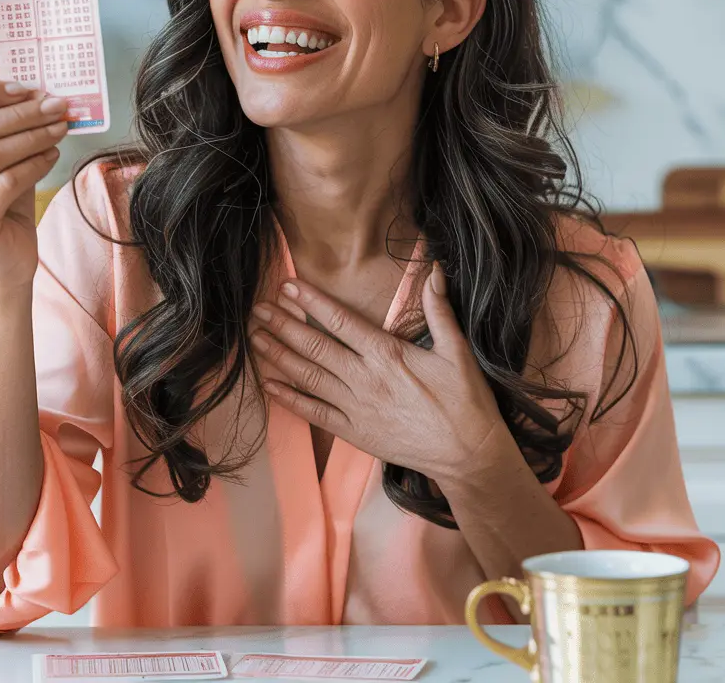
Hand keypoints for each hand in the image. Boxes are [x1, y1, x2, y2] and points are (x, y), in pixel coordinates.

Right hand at [0, 80, 68, 293]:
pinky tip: (53, 155)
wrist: (2, 266)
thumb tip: (36, 94)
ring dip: (32, 136)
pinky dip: (35, 164)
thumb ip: (1, 130)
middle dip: (20, 113)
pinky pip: (6, 182)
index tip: (27, 89)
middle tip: (56, 106)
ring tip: (59, 129)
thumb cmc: (0, 206)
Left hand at [249, 264, 506, 482]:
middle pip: (315, 347)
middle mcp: (366, 379)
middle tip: (257, 309)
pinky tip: (269, 385)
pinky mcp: (354, 432)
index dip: (311, 302)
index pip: (340, 321)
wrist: (469, 455)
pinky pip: (314, 413)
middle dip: (283, 325)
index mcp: (387, 355)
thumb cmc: (465, 401)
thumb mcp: (457, 351)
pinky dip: (290, 399)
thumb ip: (440, 309)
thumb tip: (434, 269)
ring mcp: (357, 408)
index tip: (288, 287)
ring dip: (279, 356)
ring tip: (255, 338)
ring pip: (309, 377)